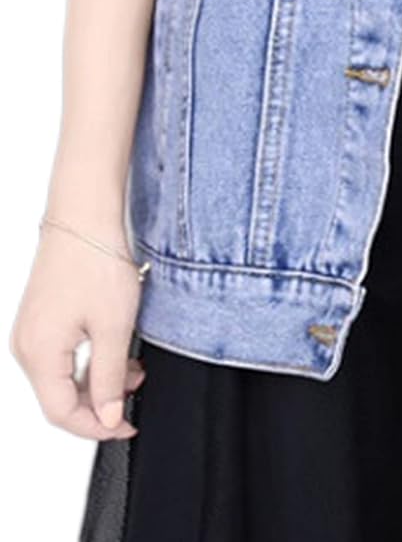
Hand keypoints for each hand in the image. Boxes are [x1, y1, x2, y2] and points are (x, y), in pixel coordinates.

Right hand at [9, 214, 146, 440]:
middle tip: (134, 397)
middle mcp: (27, 345)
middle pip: (60, 397)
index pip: (62, 413)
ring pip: (62, 376)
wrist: (84, 215)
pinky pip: (61, 354)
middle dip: (100, 402)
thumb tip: (109, 417)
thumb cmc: (94, 260)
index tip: (125, 425)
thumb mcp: (113, 326)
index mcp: (38, 354)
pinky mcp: (41, 317)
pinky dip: (89, 360)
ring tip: (133, 369)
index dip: (97, 427)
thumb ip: (111, 378)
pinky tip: (115, 350)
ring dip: (97, 379)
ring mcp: (31, 330)